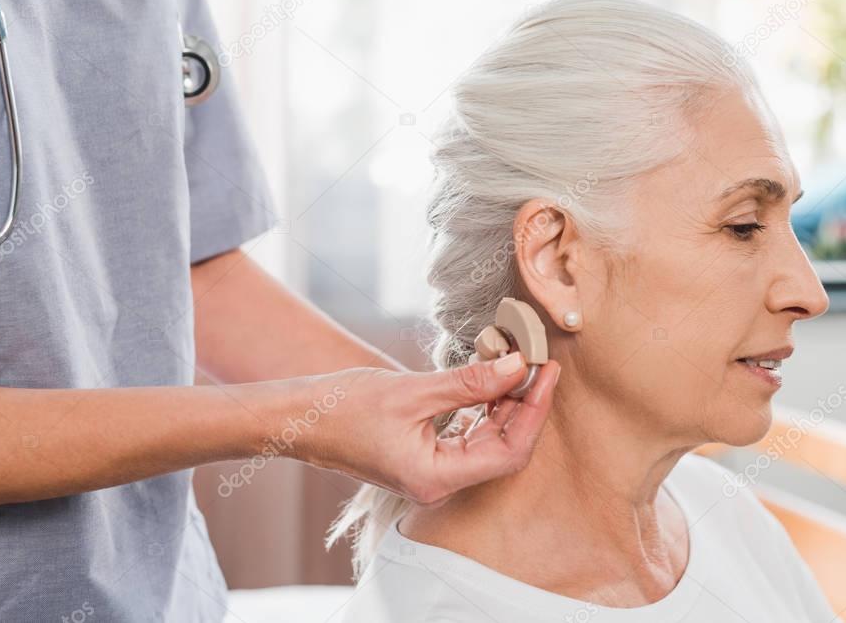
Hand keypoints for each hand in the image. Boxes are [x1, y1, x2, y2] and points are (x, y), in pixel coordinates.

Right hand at [267, 353, 560, 505]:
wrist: (298, 419)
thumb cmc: (344, 407)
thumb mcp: (412, 390)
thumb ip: (469, 383)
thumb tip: (518, 367)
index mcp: (436, 477)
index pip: (509, 451)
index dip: (534, 410)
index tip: (547, 372)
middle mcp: (438, 483)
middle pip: (503, 447)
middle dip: (525, 404)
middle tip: (540, 362)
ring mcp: (432, 472)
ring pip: (487, 441)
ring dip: (506, 404)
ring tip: (519, 364)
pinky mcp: (425, 457)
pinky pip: (468, 436)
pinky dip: (483, 408)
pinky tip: (491, 379)